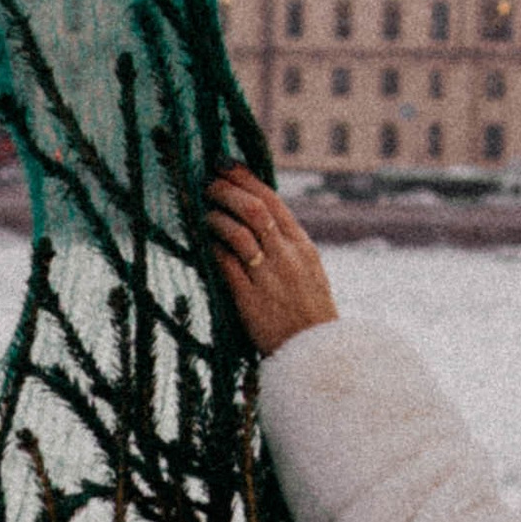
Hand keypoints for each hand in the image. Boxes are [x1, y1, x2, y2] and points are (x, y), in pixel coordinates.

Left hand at [205, 166, 338, 355]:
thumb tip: (259, 218)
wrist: (316, 356)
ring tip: (203, 212)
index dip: (246, 179)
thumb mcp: (308, 272)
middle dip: (227, 190)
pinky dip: (213, 248)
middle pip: (254, 209)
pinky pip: (227, 265)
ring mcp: (270, 278)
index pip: (273, 201)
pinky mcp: (250, 300)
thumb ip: (286, 246)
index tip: (225, 165)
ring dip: (216, 217)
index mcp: (302, 246)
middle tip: (208, 184)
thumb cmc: (308, 314)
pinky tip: (204, 242)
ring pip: (239, 232)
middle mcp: (288, 257)